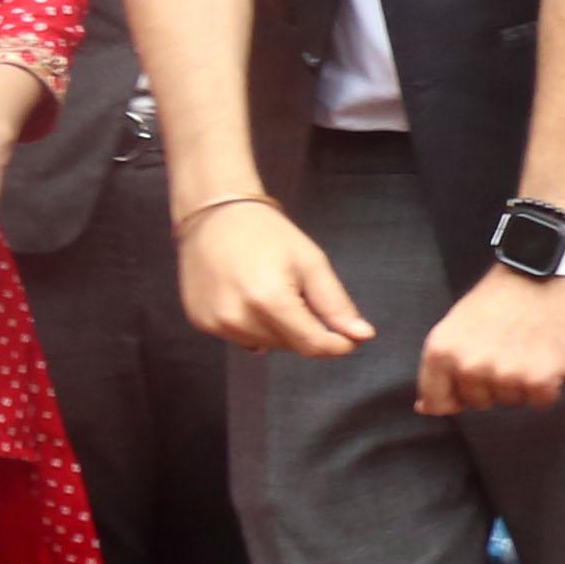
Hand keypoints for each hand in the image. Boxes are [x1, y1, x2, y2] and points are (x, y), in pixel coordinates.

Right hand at [178, 195, 371, 354]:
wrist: (214, 216)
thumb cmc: (267, 234)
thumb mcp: (311, 262)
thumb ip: (335, 304)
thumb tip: (363, 336)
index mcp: (270, 300)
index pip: (312, 344)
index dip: (337, 345)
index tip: (351, 339)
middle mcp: (238, 318)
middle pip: (290, 346)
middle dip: (305, 328)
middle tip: (299, 292)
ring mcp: (216, 323)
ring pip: (267, 345)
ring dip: (279, 330)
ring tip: (272, 291)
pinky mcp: (201, 323)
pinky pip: (241, 338)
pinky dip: (254, 327)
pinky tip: (250, 297)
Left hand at [421, 262, 564, 416]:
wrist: (543, 267)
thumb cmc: (500, 294)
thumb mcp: (456, 324)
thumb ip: (440, 368)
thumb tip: (425, 408)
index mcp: (441, 352)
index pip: (438, 403)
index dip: (457, 393)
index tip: (473, 376)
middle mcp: (469, 366)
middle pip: (479, 403)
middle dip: (493, 384)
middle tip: (507, 349)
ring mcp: (505, 374)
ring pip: (511, 402)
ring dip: (521, 384)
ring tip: (528, 348)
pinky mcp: (540, 379)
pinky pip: (540, 401)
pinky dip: (547, 385)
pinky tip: (547, 356)